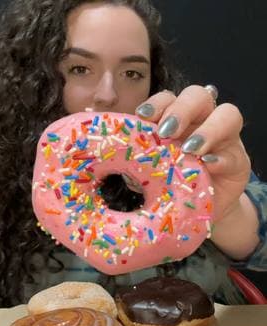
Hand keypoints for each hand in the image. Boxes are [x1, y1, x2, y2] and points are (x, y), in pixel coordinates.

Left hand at [136, 85, 258, 258]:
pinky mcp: (238, 161)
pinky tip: (207, 165)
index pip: (169, 98)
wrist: (193, 214)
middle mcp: (201, 122)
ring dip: (207, 129)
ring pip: (227, 114)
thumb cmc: (166, 188)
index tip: (142, 116)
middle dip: (181, 109)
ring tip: (188, 149)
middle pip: (199, 96)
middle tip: (165, 132)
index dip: (157, 102)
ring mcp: (224, 140)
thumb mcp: (147, 171)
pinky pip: (235, 152)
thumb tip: (102, 149)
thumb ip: (133, 157)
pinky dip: (221, 157)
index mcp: (176, 121)